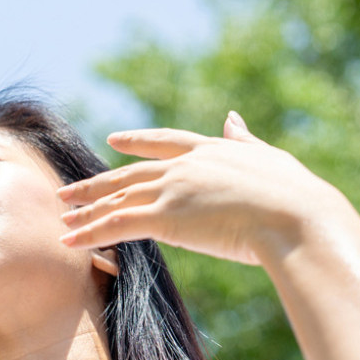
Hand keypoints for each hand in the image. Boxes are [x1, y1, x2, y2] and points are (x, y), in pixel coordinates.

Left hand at [55, 112, 346, 266]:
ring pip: (117, 200)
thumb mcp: (272, 159)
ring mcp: (173, 190)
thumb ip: (246, 141)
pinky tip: (69, 242)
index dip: (137, 142)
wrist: (298, 218)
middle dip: (95, 184)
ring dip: (86, 212)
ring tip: (61, 220)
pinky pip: (116, 225)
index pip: (165, 142)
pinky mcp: (166, 218)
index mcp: (212, 150)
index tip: (114, 140)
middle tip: (67, 190)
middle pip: (128, 174)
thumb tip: (233, 117)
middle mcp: (185, 166)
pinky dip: (89, 234)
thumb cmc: (297, 198)